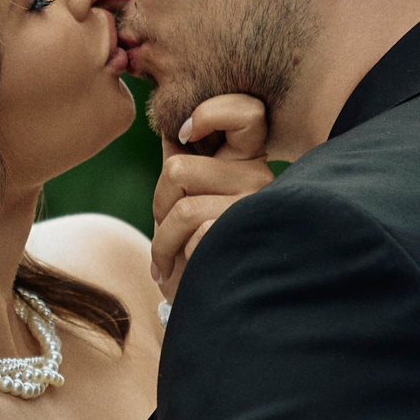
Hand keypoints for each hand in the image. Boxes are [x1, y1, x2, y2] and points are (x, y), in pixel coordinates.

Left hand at [152, 95, 275, 303]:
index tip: (183, 134)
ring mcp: (257, 206)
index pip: (248, 112)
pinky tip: (179, 270)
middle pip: (180, 167)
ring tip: (165, 258)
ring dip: (160, 238)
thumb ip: (184, 164)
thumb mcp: (188, 201)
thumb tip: (169, 125)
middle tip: (165, 230)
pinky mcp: (248, 233)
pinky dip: (172, 253)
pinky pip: (191, 229)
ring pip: (181, 199)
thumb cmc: (196, 251)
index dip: (211, 113)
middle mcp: (260, 179)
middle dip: (158, 202)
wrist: (212, 308)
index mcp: (247, 163)